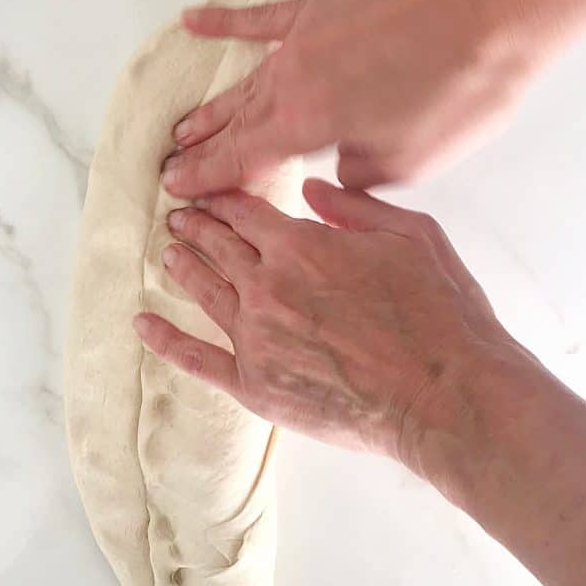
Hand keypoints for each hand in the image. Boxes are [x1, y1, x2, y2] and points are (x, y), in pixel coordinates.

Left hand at [133, 180, 507, 461]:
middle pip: (217, 248)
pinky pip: (196, 360)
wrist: (443, 394)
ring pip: (204, 293)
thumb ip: (353, 208)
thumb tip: (310, 191)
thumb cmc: (439, 315)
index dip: (223, 201)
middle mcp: (267, 287)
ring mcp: (255, 339)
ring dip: (181, 267)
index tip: (210, 196)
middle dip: (195, 227)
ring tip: (166, 253)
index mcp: (301, 246)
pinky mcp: (254, 386)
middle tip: (178, 218)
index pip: (244, 213)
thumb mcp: (411, 236)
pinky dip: (165, 341)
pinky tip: (142, 326)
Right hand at [163, 0, 531, 197]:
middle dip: (202, 149)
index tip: (177, 189)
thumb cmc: (459, 90)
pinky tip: (194, 20)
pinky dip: (225, 20)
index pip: (240, 158)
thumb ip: (356, 175)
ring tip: (184, 128)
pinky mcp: (322, 8)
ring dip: (213, 107)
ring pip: (245, 81)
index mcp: (306, 124)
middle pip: (235, 122)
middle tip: (171, 166)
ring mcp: (302, 41)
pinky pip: (261, 18)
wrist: (494, 7)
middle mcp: (291, 81)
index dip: (207, 177)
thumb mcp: (406, 163)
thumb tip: (334, 170)